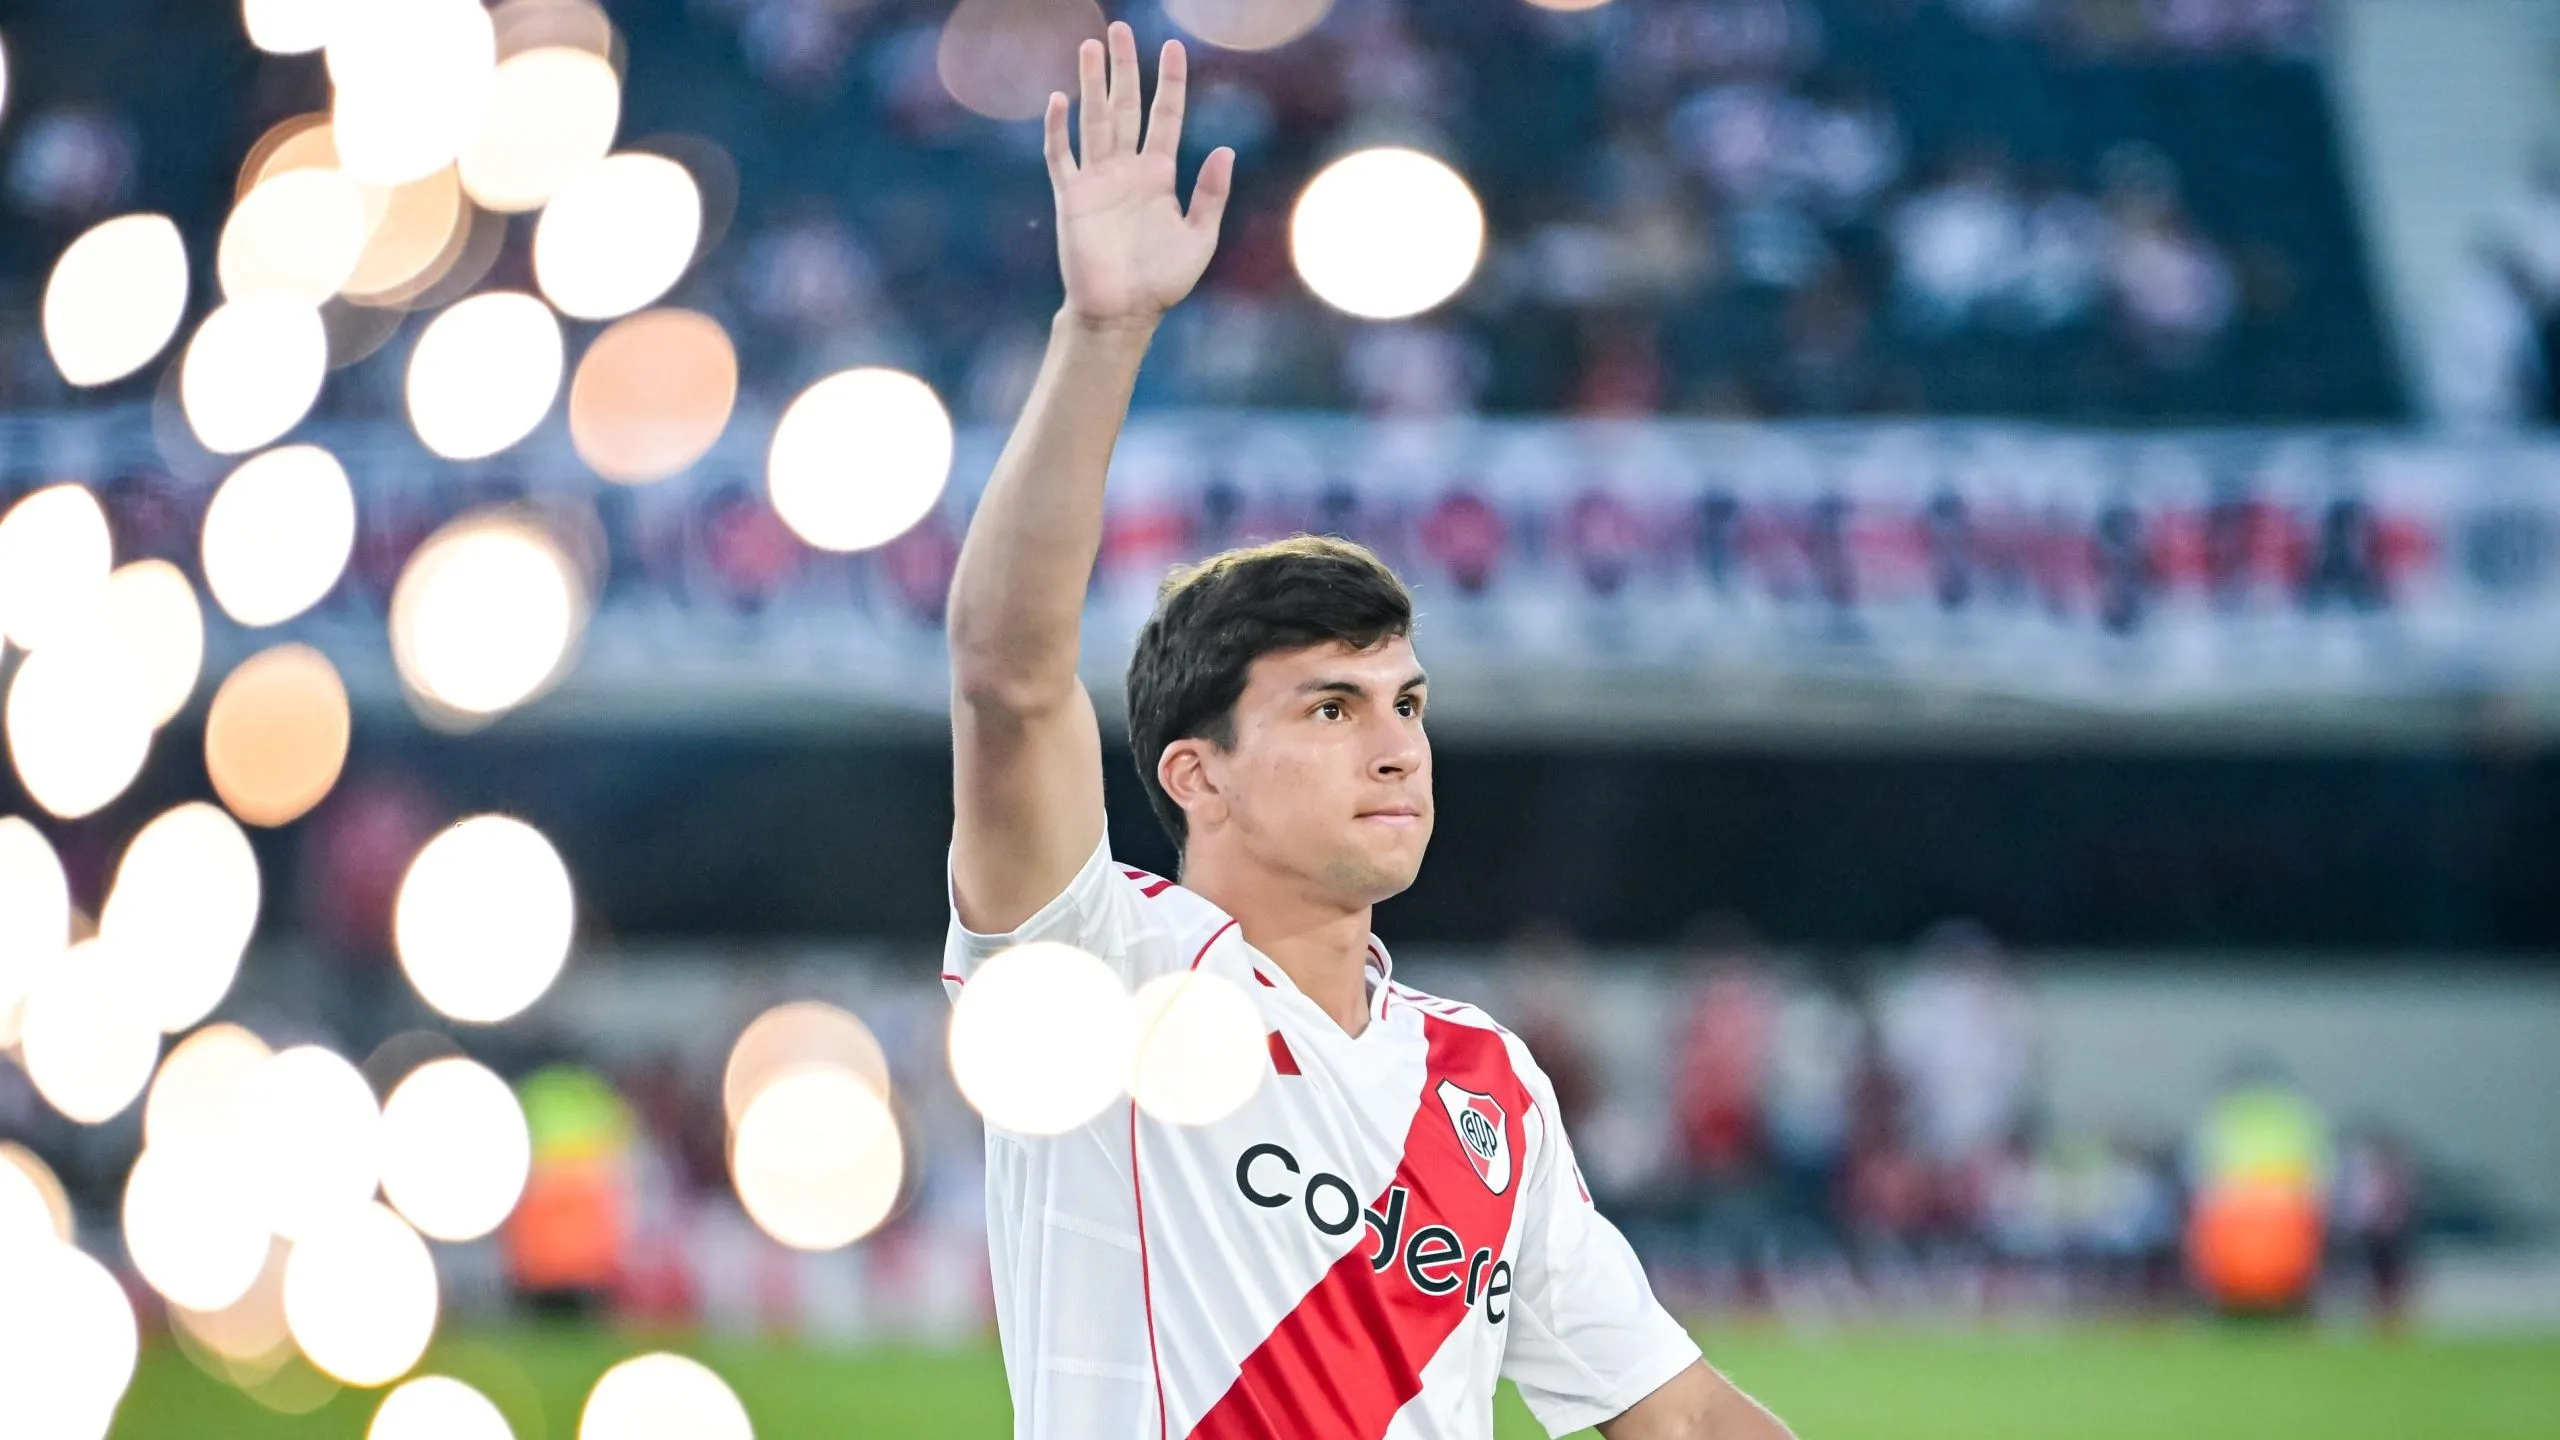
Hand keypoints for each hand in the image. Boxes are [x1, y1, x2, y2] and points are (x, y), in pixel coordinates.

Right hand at [1045, 23, 1235, 329]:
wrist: (1123, 313)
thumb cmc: (1163, 281)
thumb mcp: (1200, 237)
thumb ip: (1211, 194)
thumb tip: (1225, 150)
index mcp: (1159, 175)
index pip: (1165, 117)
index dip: (1169, 83)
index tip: (1173, 47)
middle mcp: (1126, 170)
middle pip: (1125, 107)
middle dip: (1123, 68)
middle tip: (1119, 29)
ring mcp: (1097, 180)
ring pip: (1094, 120)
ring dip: (1092, 84)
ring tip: (1089, 47)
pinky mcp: (1071, 197)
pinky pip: (1062, 156)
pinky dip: (1059, 129)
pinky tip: (1060, 100)